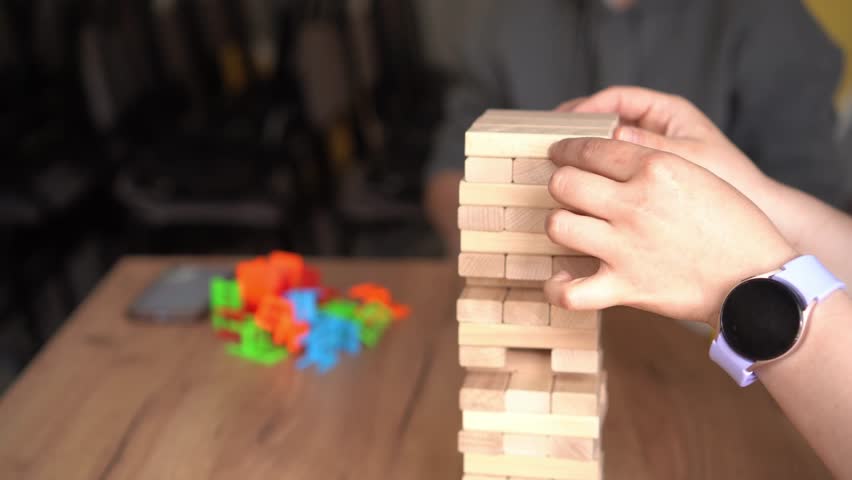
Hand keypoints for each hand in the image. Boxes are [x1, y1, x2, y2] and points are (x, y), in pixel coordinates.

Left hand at [543, 137, 797, 325]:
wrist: (758, 280)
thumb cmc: (733, 225)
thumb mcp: (697, 174)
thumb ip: (650, 162)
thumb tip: (608, 153)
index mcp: (655, 168)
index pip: (590, 148)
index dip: (566, 150)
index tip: (559, 154)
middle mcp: (634, 204)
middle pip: (564, 183)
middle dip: (561, 184)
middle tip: (568, 192)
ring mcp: (625, 247)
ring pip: (557, 225)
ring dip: (560, 226)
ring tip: (573, 230)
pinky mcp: (625, 287)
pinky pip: (569, 291)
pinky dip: (558, 288)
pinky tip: (562, 280)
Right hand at [557, 87, 772, 209]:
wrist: (749, 236)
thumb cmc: (729, 187)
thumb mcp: (688, 162)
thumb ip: (650, 147)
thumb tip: (609, 136)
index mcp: (669, 114)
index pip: (619, 99)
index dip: (586, 108)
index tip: (561, 123)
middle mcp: (656, 134)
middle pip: (604, 124)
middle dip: (577, 134)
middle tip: (550, 145)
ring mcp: (648, 162)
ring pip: (603, 154)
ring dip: (580, 161)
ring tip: (556, 172)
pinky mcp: (642, 189)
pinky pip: (609, 180)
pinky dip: (590, 185)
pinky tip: (574, 198)